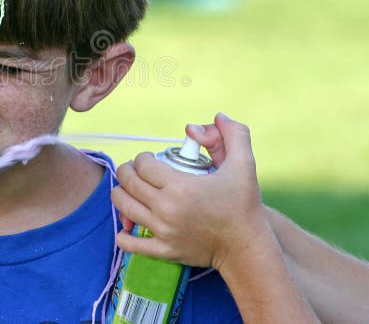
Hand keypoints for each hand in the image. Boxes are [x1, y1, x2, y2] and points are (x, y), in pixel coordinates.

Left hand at [110, 113, 268, 271]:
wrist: (246, 246)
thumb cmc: (243, 204)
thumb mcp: (244, 164)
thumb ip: (234, 134)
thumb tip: (217, 117)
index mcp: (180, 186)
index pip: (142, 164)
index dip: (143, 157)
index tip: (150, 158)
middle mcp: (166, 209)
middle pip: (128, 182)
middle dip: (128, 171)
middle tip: (138, 171)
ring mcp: (162, 231)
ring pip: (123, 206)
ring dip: (122, 194)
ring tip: (133, 190)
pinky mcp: (163, 251)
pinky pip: (128, 243)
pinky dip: (123, 233)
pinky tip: (129, 223)